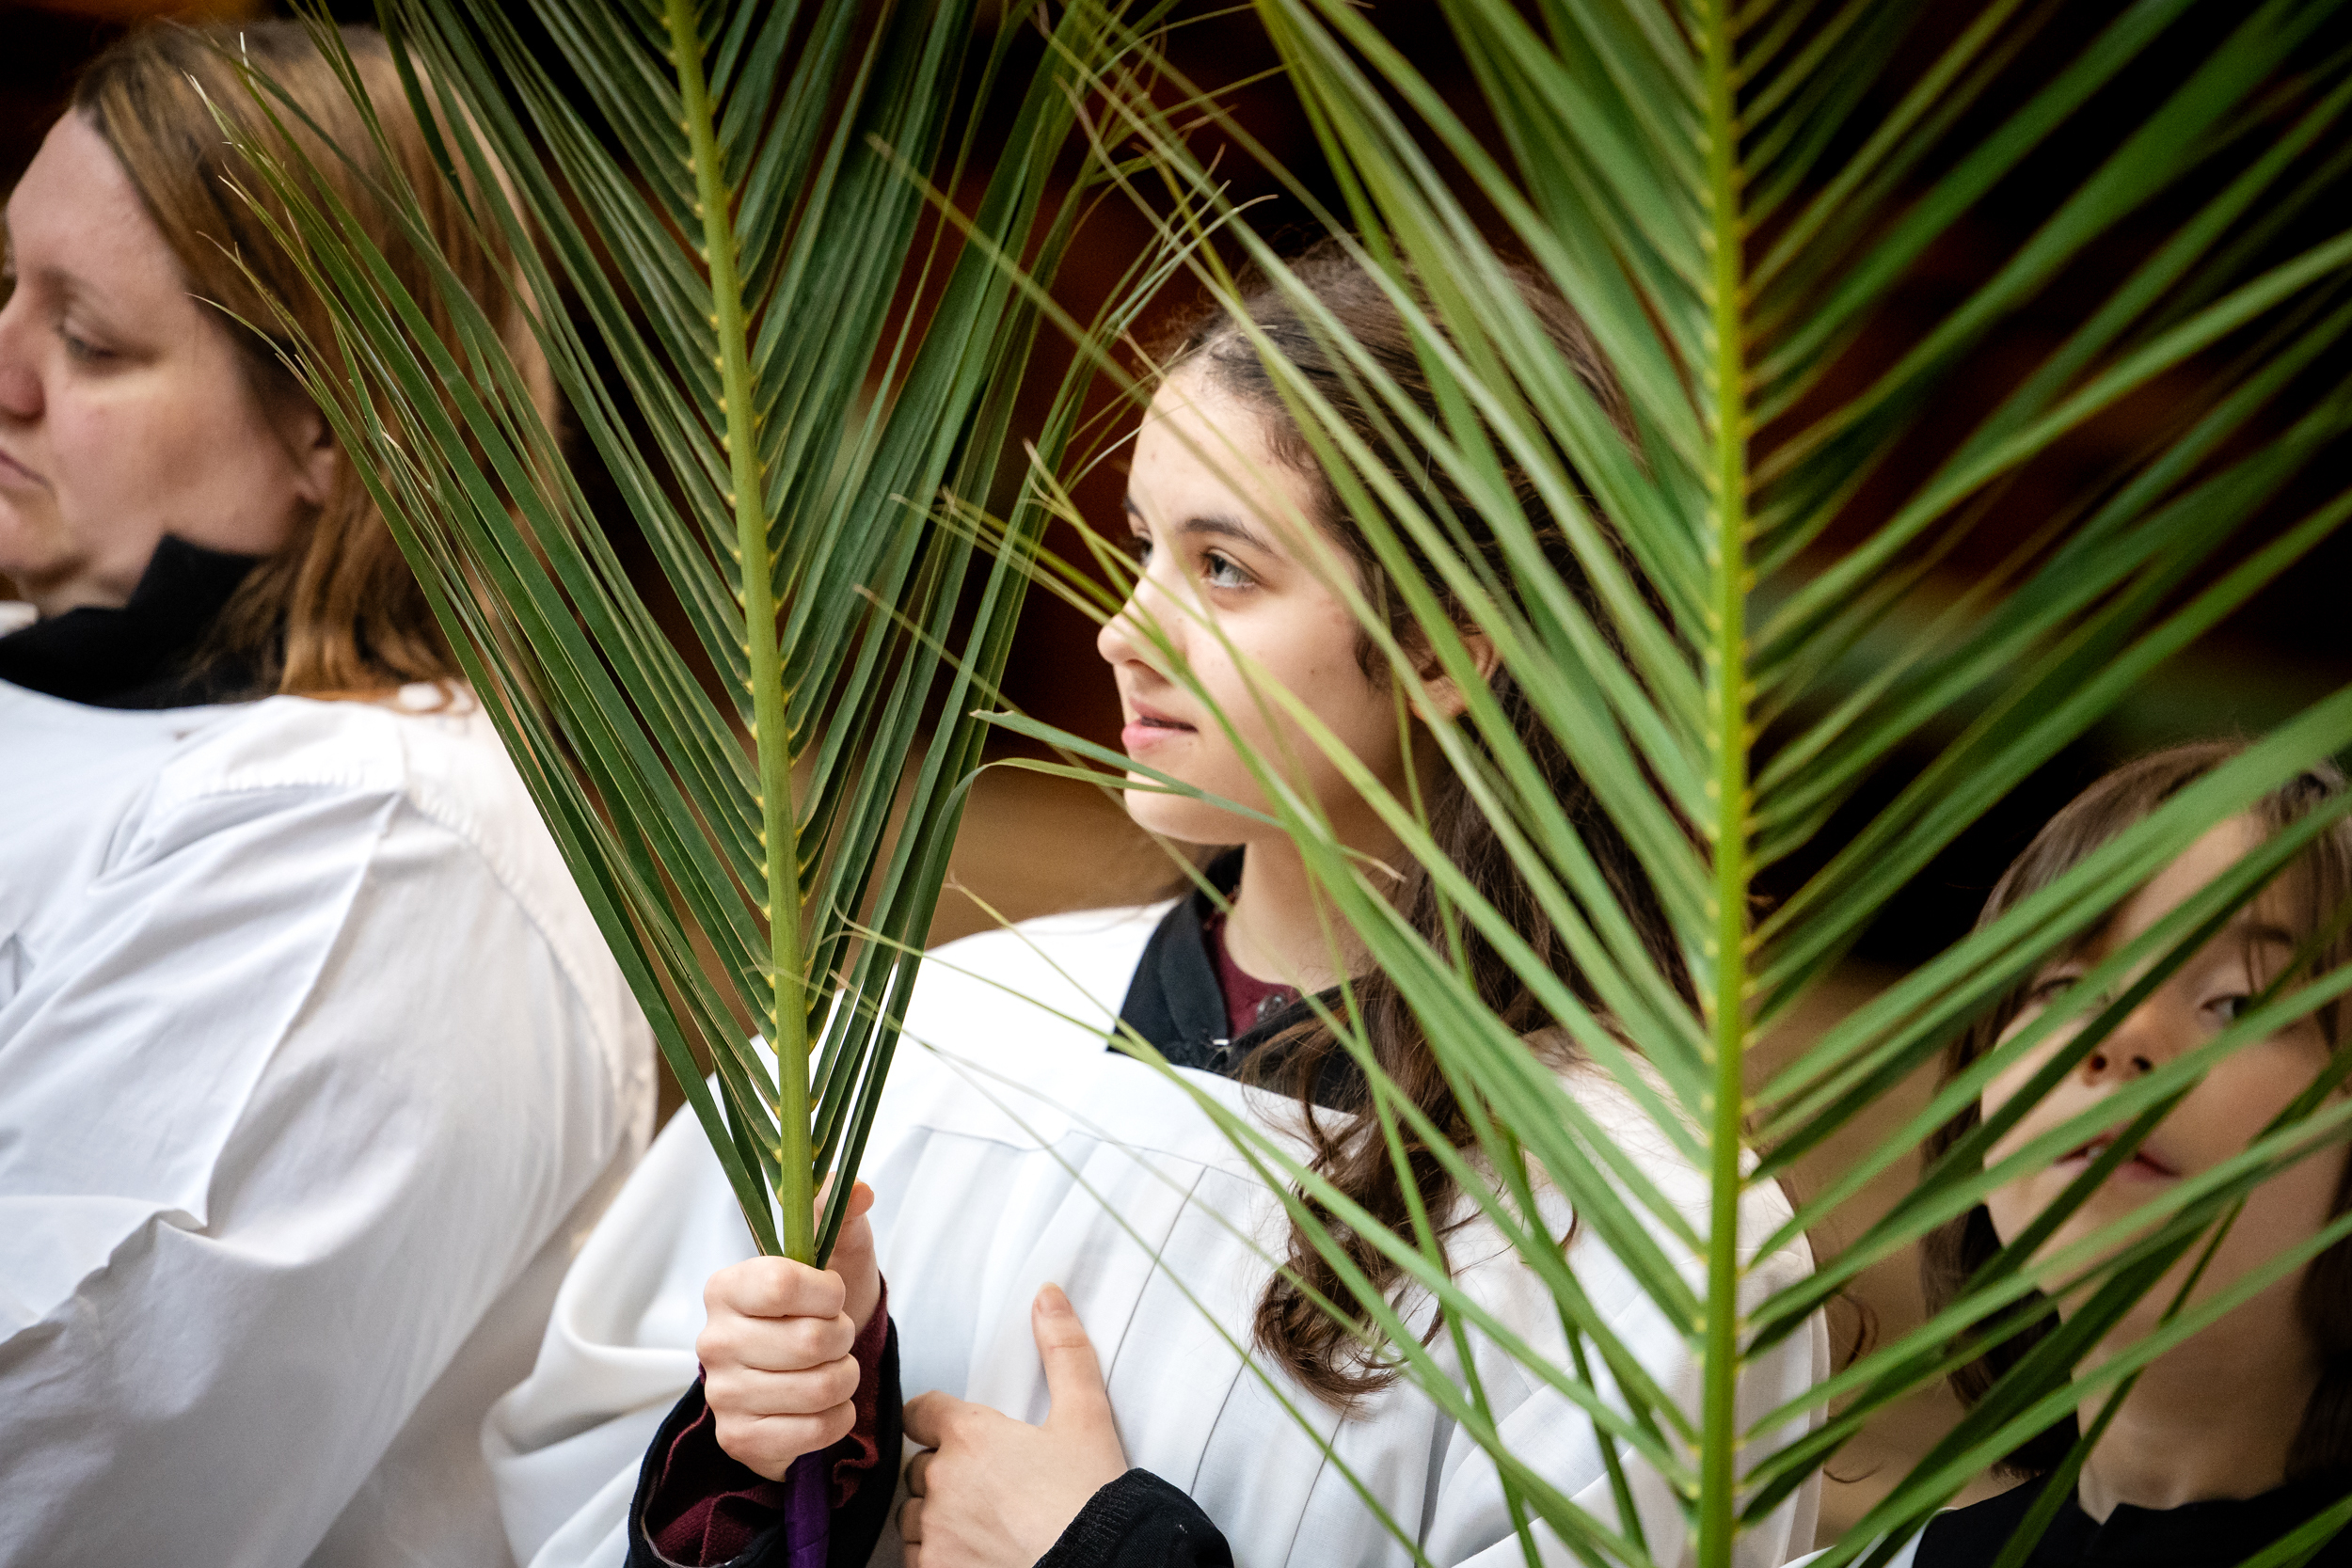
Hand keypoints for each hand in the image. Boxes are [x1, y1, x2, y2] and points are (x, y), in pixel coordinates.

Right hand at [697, 1180, 881, 1480]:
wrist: (810, 1370)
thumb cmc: (821, 1307)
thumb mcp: (837, 1254)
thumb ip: (843, 1214)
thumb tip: (859, 1188)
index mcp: (726, 1287)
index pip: (782, 1284)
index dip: (827, 1293)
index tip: (834, 1294)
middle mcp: (713, 1341)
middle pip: (809, 1342)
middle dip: (844, 1338)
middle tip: (837, 1337)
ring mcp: (722, 1393)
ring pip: (818, 1388)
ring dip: (845, 1379)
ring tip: (835, 1369)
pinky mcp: (738, 1438)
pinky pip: (813, 1432)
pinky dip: (837, 1418)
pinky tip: (826, 1405)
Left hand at [899, 1284, 1128, 1567]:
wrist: (1101, 1562)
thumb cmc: (1092, 1495)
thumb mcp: (1086, 1414)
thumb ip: (1063, 1349)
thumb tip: (1047, 1293)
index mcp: (970, 1435)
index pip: (921, 1411)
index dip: (938, 1419)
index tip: (962, 1434)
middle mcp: (941, 1481)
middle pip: (918, 1466)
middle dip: (943, 1472)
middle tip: (987, 1485)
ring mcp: (934, 1532)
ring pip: (913, 1515)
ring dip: (935, 1515)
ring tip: (981, 1521)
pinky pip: (914, 1557)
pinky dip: (935, 1554)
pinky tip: (971, 1552)